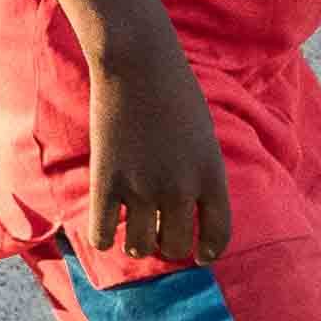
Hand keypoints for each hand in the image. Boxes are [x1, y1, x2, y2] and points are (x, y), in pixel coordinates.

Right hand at [88, 46, 233, 263]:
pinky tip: (107, 231)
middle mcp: (180, 189)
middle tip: (162, 238)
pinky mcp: (107, 182)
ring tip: (135, 235)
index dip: (209, 251)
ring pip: (139, 245)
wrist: (138, 65)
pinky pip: (103, 233)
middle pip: (174, 245)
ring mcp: (141, 188)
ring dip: (138, 244)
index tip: (202, 255)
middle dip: (169, 246)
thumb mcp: (205, 136)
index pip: (218, 234)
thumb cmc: (176, 93)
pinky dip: (104, 238)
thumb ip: (202, 174)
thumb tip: (191, 211)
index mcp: (211, 175)